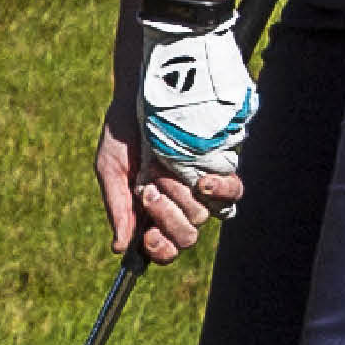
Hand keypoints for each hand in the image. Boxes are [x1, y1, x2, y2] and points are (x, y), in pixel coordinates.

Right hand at [101, 127, 233, 263]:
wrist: (142, 95)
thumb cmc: (123, 133)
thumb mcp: (111, 169)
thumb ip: (118, 208)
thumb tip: (119, 248)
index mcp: (151, 212)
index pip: (165, 249)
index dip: (160, 249)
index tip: (148, 235)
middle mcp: (179, 205)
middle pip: (186, 237)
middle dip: (165, 216)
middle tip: (147, 189)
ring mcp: (200, 189)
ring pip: (202, 216)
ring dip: (179, 196)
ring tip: (162, 169)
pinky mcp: (220, 170)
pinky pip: (233, 194)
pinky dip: (219, 191)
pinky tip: (203, 180)